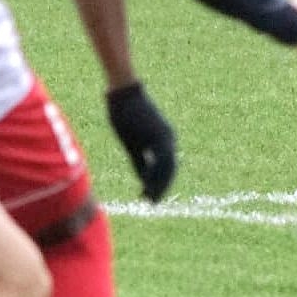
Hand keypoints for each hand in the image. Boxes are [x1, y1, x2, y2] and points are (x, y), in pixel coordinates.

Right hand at [106, 82, 176, 202]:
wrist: (125, 94)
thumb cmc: (127, 114)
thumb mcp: (134, 141)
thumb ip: (141, 158)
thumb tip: (144, 177)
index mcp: (165, 139)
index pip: (168, 166)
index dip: (161, 182)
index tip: (152, 196)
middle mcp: (169, 139)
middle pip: (170, 169)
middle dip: (162, 187)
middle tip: (153, 202)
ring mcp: (164, 137)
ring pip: (167, 167)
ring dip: (160, 185)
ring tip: (151, 199)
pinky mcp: (156, 136)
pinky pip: (159, 160)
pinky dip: (154, 175)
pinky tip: (147, 187)